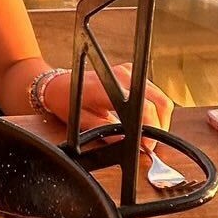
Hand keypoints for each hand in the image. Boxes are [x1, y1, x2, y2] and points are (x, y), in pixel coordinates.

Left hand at [42, 62, 173, 133]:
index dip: (151, 128)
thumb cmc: (66, 101)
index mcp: (109, 88)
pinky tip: (142, 119)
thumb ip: (107, 134)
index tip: (148, 144)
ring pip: (159, 97)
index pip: (144, 107)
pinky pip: (152, 92)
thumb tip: (129, 145)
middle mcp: (122, 75)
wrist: (57, 83)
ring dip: (158, 117)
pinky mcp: (131, 72)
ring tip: (145, 133)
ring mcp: (128, 71)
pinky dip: (153, 108)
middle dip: (159, 125)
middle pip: (159, 101)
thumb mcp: (84, 122)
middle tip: (149, 143)